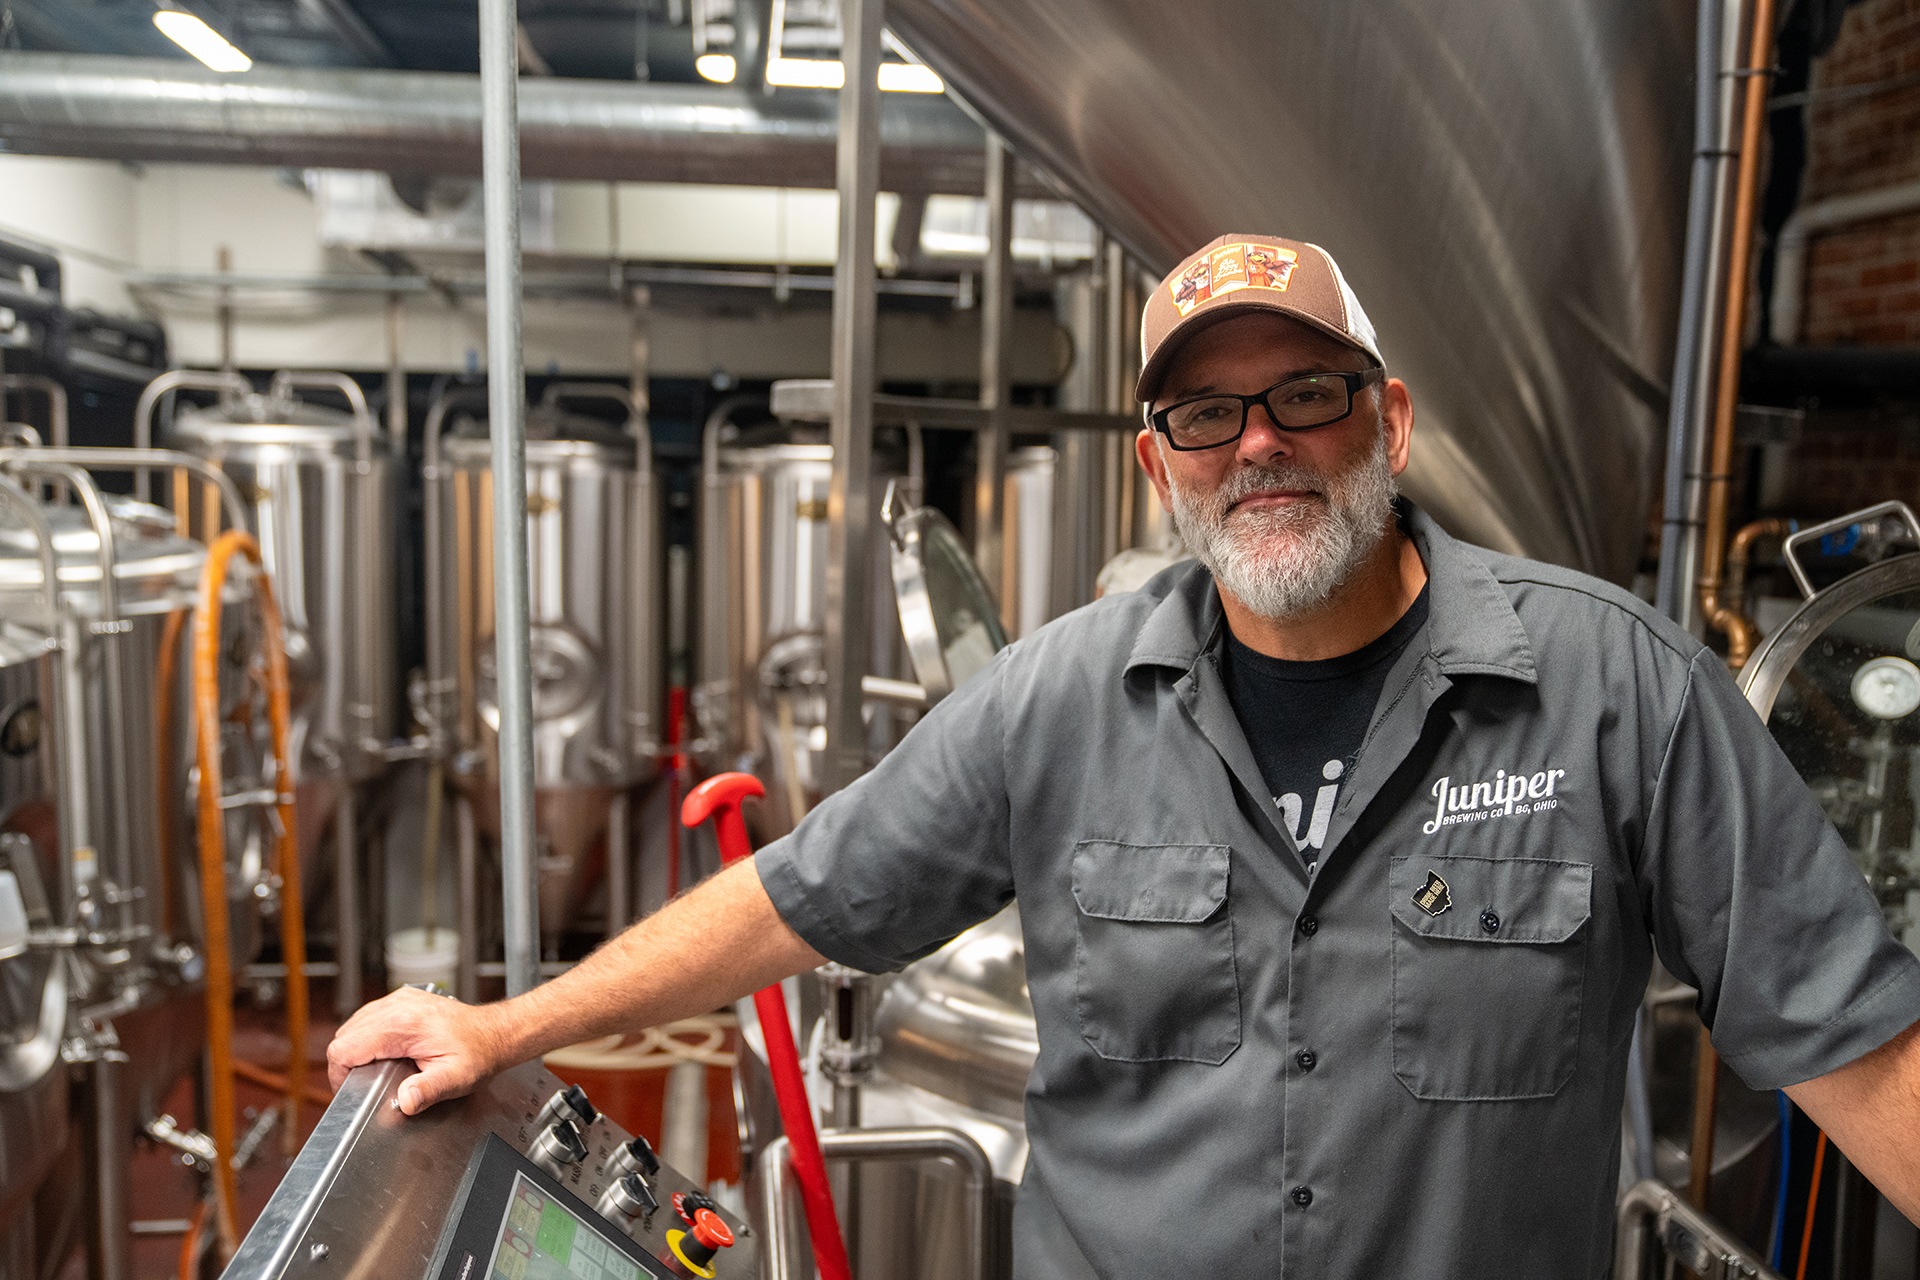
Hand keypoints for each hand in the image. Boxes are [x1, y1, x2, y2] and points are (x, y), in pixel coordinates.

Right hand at [326, 987, 513, 1114]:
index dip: (341, 1074)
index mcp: (403, 1025)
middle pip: (345, 1037)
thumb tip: (405, 1101)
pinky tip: (385, 1053)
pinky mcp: (402, 1001)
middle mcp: (397, 1007)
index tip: (353, 1089)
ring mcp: (399, 1000)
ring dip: (357, 1050)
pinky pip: (368, 1018)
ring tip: (376, 1070)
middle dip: (348, 1064)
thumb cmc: (478, 1053)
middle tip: (364, 1083)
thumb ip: (428, 1091)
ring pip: (353, 1026)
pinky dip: (368, 1037)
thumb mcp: (456, 1079)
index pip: (345, 1048)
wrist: (494, 1032)